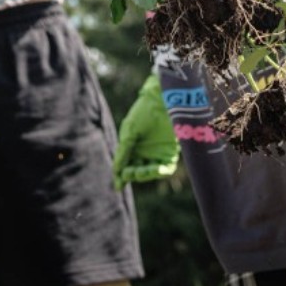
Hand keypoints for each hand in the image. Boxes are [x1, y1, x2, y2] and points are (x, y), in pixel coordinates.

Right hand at [113, 73, 178, 189]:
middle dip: (132, 174)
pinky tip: (155, 169)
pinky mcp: (170, 152)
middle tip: (129, 173)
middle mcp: (144, 152)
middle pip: (136, 171)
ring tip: (141, 171)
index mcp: (131, 147)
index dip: (121, 177)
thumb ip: (123, 152)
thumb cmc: (143, 113)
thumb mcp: (129, 132)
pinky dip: (160, 172)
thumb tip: (116, 171)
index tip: (118, 185)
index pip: (125, 166)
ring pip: (149, 172)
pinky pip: (166, 168)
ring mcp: (157, 153)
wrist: (162, 100)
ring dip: (145, 175)